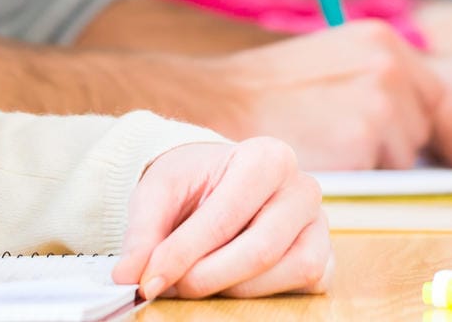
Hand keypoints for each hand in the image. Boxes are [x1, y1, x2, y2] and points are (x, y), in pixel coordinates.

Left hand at [112, 140, 330, 299]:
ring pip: (284, 273)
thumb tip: (127, 277)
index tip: (148, 280)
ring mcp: (320, 225)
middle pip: (259, 251)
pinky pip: (302, 286)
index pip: (224, 217)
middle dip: (206, 277)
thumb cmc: (192, 183)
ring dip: (232, 288)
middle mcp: (302, 188)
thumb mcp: (158, 193)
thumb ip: (144, 234)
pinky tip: (231, 279)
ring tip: (196, 278)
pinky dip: (262, 293)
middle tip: (169, 287)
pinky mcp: (324, 258)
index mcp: (267, 158)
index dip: (183, 254)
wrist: (216, 181)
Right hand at [220, 22, 451, 170]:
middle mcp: (390, 63)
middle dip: (405, 143)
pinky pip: (385, 175)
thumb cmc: (271, 92)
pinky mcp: (366, 136)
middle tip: (353, 143)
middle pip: (430, 124)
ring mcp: (381, 100)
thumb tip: (435, 125)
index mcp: (382, 39)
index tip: (437, 149)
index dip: (438, 126)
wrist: (222, 103)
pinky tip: (324, 155)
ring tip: (329, 143)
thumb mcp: (335, 64)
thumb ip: (382, 82)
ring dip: (379, 161)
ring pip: (408, 154)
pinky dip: (359, 175)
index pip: (438, 92)